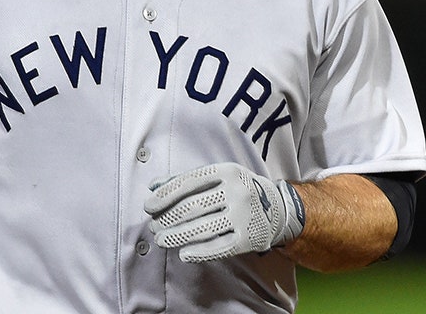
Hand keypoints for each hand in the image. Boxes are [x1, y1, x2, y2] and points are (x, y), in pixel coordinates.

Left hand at [144, 162, 305, 261]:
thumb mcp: (218, 176)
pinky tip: (184, 254)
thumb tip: (153, 186)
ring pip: (202, 229)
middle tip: (154, 227)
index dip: (165, 195)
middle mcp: (237, 191)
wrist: (277, 208)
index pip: (189, 182)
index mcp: (227, 171)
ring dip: (176, 236)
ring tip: (162, 240)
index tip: (148, 207)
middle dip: (167, 219)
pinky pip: (219, 248)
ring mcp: (244, 215)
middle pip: (192, 207)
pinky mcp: (249, 238)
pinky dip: (199, 252)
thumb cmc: (238, 190)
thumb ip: (186, 179)